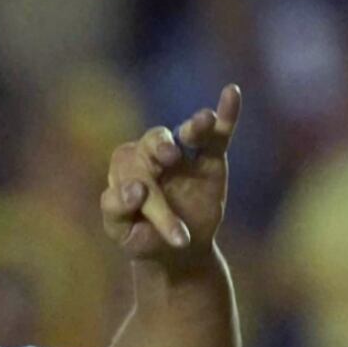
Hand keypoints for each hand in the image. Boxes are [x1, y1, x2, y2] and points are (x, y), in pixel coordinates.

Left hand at [99, 85, 237, 265]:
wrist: (177, 254)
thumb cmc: (142, 240)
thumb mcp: (122, 233)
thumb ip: (116, 212)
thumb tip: (134, 191)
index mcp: (125, 169)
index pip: (128, 170)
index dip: (133, 183)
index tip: (140, 196)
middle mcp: (152, 155)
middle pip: (154, 142)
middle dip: (161, 147)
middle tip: (171, 157)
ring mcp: (184, 154)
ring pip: (186, 132)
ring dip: (195, 125)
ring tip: (204, 121)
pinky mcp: (211, 158)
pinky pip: (219, 134)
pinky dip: (226, 114)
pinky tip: (231, 93)